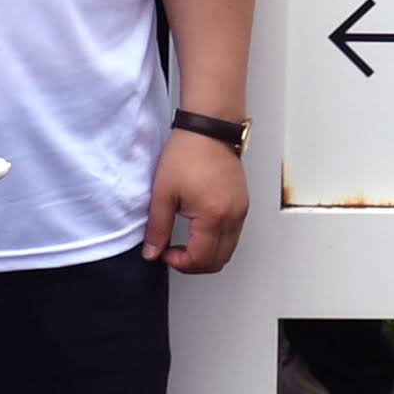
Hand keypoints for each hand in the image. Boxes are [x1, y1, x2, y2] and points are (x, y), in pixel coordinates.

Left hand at [147, 123, 247, 273]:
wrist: (208, 129)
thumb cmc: (188, 153)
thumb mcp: (163, 193)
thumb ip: (157, 228)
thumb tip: (152, 253)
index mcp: (212, 215)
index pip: (200, 259)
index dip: (180, 263)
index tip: (165, 252)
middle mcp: (233, 217)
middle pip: (218, 261)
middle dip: (194, 264)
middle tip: (174, 252)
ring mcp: (241, 211)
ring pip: (228, 250)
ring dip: (207, 254)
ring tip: (186, 242)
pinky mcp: (242, 204)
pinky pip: (233, 235)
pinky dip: (217, 242)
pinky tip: (200, 230)